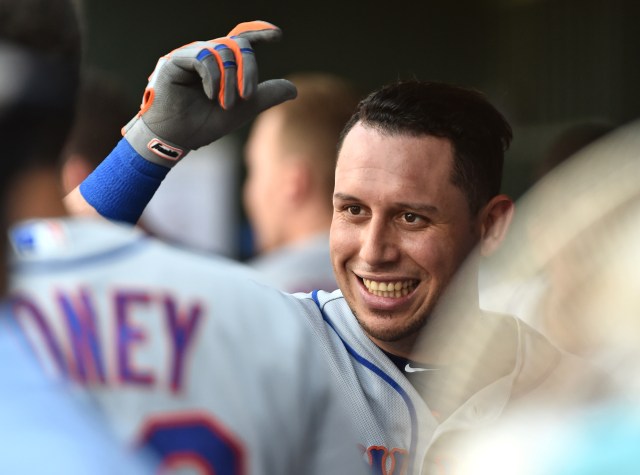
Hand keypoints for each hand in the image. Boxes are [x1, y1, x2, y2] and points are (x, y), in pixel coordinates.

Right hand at [122, 20, 296, 166]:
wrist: (176, 140)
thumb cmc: (204, 124)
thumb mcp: (242, 109)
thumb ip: (265, 96)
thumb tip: (294, 89)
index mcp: (220, 63)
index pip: (241, 38)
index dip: (259, 32)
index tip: (278, 36)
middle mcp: (205, 54)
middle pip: (237, 44)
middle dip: (249, 69)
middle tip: (248, 95)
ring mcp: (189, 55)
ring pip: (222, 51)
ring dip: (231, 80)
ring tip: (227, 104)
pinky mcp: (174, 61)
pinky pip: (203, 58)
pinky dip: (214, 78)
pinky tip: (212, 96)